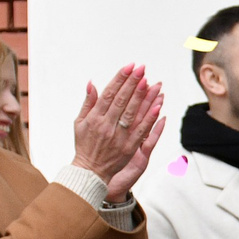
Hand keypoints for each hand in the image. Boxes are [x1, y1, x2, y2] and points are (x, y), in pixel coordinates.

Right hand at [71, 65, 166, 196]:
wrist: (90, 172)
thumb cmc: (84, 145)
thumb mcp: (80, 122)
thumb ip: (88, 103)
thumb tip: (92, 83)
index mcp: (95, 118)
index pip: (109, 93)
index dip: (120, 79)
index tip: (129, 66)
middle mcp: (107, 125)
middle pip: (122, 100)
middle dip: (133, 83)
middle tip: (142, 68)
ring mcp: (119, 136)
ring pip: (133, 113)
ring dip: (143, 97)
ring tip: (151, 82)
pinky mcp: (130, 147)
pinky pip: (142, 131)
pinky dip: (150, 118)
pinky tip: (158, 106)